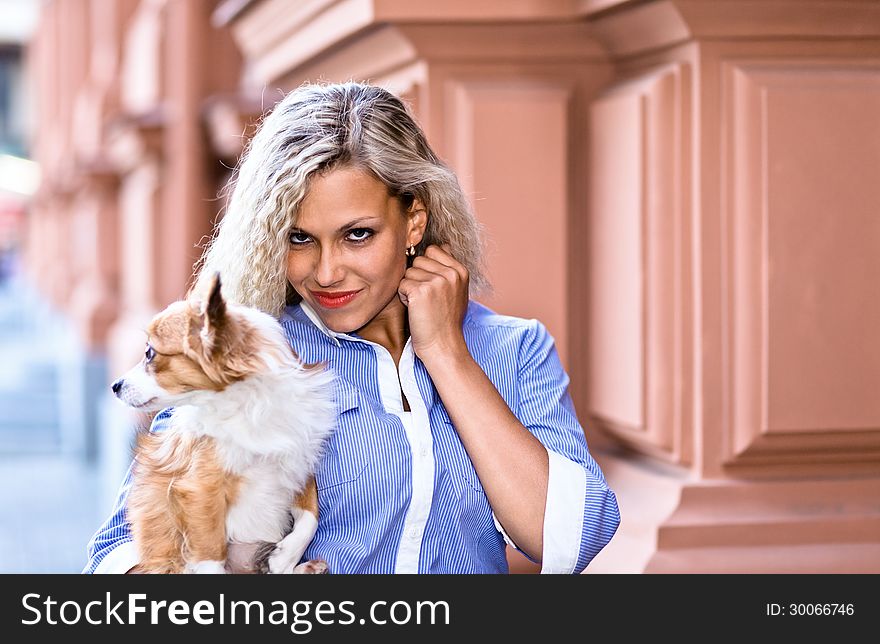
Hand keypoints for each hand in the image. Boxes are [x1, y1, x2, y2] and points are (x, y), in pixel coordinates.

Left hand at [398, 244, 469, 363]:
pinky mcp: (421, 291)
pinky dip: (404, 297)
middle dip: (417, 277)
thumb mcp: (456, 290)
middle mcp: (451, 273)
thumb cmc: (446, 321)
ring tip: (422, 305)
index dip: (427, 268)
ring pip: (408, 272)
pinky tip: (416, 309)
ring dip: (410, 287)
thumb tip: (442, 245)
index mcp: (461, 270)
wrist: (443, 345)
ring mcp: (437, 281)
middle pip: (419, 260)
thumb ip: (449, 268)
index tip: (432, 287)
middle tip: (427, 299)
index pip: (434, 250)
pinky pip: (402, 284)